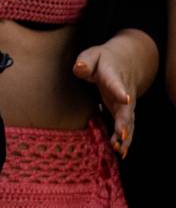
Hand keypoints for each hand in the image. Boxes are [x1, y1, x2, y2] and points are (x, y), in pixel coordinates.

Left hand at [74, 42, 139, 156]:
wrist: (124, 62)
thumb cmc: (103, 60)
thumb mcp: (92, 55)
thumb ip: (86, 61)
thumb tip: (79, 68)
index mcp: (114, 77)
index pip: (117, 84)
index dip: (120, 91)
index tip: (124, 98)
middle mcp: (123, 94)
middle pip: (126, 109)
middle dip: (124, 122)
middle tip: (122, 134)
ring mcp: (125, 105)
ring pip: (128, 122)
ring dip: (125, 136)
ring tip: (119, 150)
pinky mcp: (122, 112)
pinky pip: (126, 127)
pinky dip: (124, 140)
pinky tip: (120, 152)